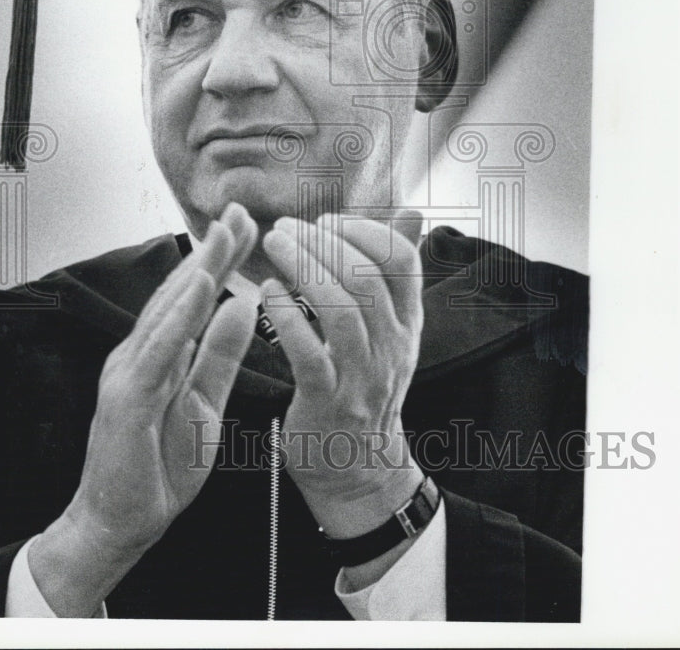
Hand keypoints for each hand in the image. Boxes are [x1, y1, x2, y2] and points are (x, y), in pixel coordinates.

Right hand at [28, 202, 257, 615]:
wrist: (121, 523)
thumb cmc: (160, 465)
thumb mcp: (205, 404)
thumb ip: (220, 355)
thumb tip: (243, 304)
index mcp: (161, 353)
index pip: (194, 298)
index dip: (219, 260)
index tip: (248, 225)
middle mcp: (141, 353)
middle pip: (180, 293)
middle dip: (211, 251)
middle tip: (240, 211)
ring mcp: (130, 372)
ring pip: (168, 312)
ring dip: (196, 269)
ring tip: (224, 234)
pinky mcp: (127, 397)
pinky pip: (158, 351)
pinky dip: (179, 316)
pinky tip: (199, 287)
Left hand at [261, 211, 425, 540]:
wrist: (359, 468)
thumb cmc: (365, 385)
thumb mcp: (392, 331)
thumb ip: (394, 274)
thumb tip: (414, 212)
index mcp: (408, 323)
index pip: (402, 260)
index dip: (364, 230)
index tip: (327, 221)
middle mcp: (393, 346)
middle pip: (365, 278)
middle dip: (322, 242)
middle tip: (285, 227)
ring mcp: (363, 376)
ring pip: (341, 310)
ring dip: (304, 268)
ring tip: (274, 245)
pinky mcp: (328, 403)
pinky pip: (309, 353)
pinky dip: (286, 316)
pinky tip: (265, 292)